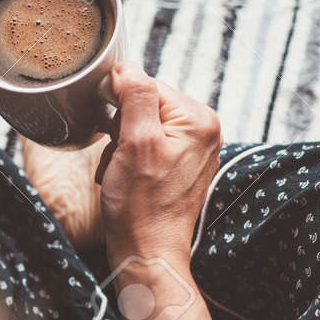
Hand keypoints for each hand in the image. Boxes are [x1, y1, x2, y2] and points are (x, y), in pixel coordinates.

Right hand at [96, 62, 221, 265]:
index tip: (114, 135)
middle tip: (120, 159)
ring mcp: (195, 149)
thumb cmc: (141, 204)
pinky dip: (130, 160)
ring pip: (142, 127)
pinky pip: (149, 146)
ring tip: (122, 172)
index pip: (149, 86)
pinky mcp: (182, 166)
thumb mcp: (135, 142)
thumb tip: (127, 66)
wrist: (148, 253)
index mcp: (200, 118)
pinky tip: (127, 179)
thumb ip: (135, 97)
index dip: (121, 106)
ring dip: (122, 147)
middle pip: (146, 106)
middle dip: (122, 130)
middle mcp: (205, 130)